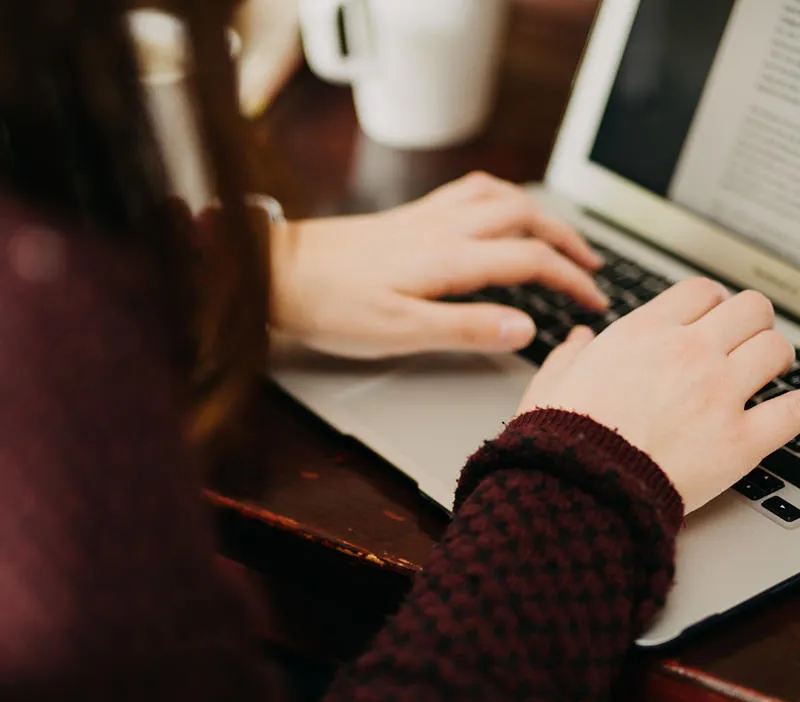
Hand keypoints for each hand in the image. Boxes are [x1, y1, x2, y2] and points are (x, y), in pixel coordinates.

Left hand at [270, 172, 605, 357]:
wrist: (278, 273)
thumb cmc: (331, 306)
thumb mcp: (401, 331)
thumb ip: (467, 328)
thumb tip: (527, 328)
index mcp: (448, 258)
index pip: (530, 259)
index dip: (571, 279)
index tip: (594, 301)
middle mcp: (443, 227)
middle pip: (525, 216)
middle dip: (568, 239)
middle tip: (592, 267)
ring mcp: (426, 216)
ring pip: (500, 196)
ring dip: (539, 213)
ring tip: (560, 235)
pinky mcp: (409, 217)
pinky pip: (469, 191)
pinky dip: (501, 197)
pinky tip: (499, 210)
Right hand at [517, 278, 799, 512]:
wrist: (578, 485)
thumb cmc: (560, 435)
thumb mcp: (551, 381)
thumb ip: (571, 353)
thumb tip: (579, 338)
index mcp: (645, 333)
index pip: (701, 291)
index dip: (709, 302)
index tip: (709, 316)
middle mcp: (690, 352)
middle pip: (751, 309)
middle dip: (749, 322)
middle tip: (743, 340)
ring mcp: (720, 393)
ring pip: (777, 349)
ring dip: (773, 359)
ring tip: (765, 372)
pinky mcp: (741, 440)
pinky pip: (795, 411)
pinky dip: (798, 408)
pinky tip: (790, 409)